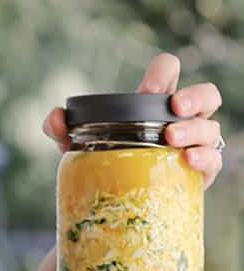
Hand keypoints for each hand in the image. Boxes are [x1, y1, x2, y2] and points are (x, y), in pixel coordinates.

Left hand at [42, 52, 222, 189]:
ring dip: (194, 130)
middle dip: (195, 96)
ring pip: (212, 127)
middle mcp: (182, 119)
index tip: (149, 91)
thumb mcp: (79, 144)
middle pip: (207, 94)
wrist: (123, 199)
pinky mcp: (201, 172)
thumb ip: (62, 128)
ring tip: (171, 139)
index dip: (165, 72)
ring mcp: (195, 144)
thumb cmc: (108, 161)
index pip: (170, 71)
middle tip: (174, 109)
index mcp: (154, 103)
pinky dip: (204, 158)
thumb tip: (54, 118)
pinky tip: (187, 161)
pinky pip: (214, 160)